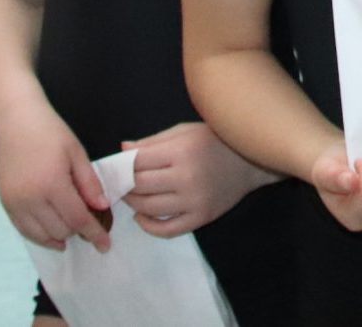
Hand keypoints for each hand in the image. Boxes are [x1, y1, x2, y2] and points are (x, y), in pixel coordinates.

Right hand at [0, 105, 110, 252]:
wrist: (17, 122)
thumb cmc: (52, 134)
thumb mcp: (77, 153)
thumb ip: (90, 183)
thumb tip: (102, 208)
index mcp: (52, 184)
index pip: (77, 219)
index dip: (94, 234)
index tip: (106, 245)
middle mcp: (31, 199)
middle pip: (60, 230)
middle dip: (78, 231)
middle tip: (89, 222)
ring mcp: (15, 204)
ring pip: (41, 235)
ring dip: (60, 236)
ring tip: (72, 230)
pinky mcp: (6, 204)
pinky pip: (24, 230)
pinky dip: (40, 235)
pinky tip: (52, 232)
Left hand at [120, 122, 270, 236]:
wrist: (252, 162)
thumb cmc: (216, 139)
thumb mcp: (185, 131)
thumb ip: (153, 141)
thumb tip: (121, 150)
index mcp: (182, 150)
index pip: (137, 161)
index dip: (118, 165)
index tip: (110, 166)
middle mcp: (186, 177)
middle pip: (139, 185)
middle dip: (122, 184)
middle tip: (114, 182)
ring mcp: (194, 201)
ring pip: (148, 208)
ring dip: (131, 203)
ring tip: (128, 195)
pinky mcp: (200, 218)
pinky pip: (167, 230)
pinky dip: (148, 227)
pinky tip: (141, 217)